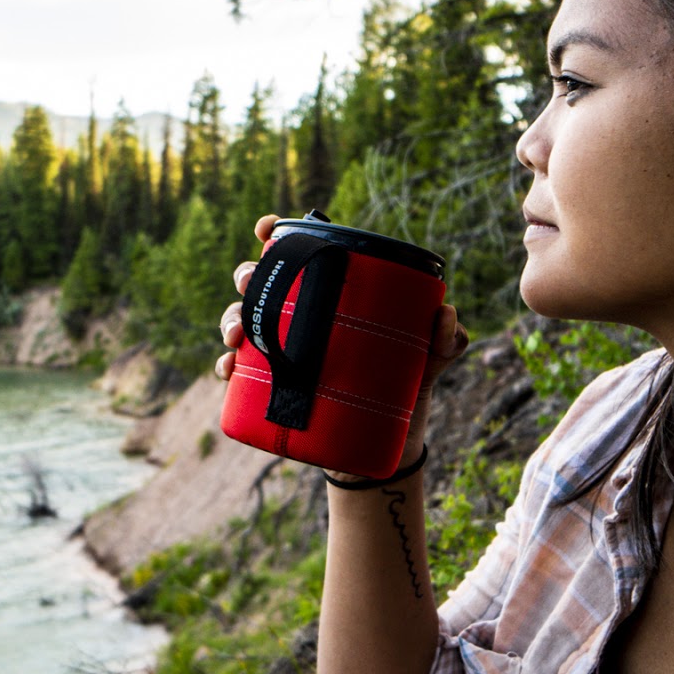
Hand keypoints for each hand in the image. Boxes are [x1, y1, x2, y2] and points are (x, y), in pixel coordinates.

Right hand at [215, 214, 468, 478]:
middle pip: (261, 281)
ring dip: (230, 318)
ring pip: (242, 320)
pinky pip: (238, 370)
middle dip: (247, 275)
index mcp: (334, 293)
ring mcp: (285, 349)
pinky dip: (226, 365)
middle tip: (250, 283)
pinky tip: (228, 367)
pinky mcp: (274, 386)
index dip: (276, 233)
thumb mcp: (433, 358)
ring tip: (238, 333)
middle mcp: (303, 315)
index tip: (266, 228)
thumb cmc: (411, 384)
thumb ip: (447, 337)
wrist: (391, 444)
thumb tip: (444, 314)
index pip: (300, 252)